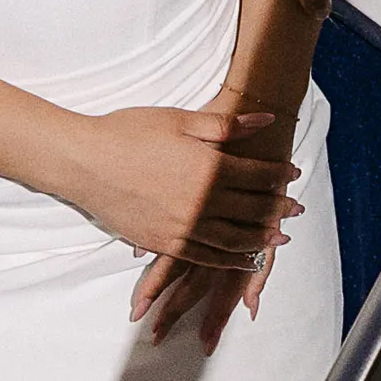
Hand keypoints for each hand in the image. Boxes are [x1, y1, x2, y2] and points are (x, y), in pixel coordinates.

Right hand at [66, 105, 299, 279]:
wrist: (84, 162)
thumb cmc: (128, 132)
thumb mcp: (180, 120)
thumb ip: (226, 126)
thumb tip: (266, 120)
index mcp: (209, 168)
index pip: (257, 175)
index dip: (278, 174)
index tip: (292, 172)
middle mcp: (202, 202)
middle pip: (251, 209)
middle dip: (277, 208)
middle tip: (296, 209)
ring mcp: (183, 227)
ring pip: (234, 239)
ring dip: (261, 239)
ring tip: (279, 239)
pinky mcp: (164, 243)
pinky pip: (206, 257)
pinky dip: (230, 260)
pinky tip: (243, 259)